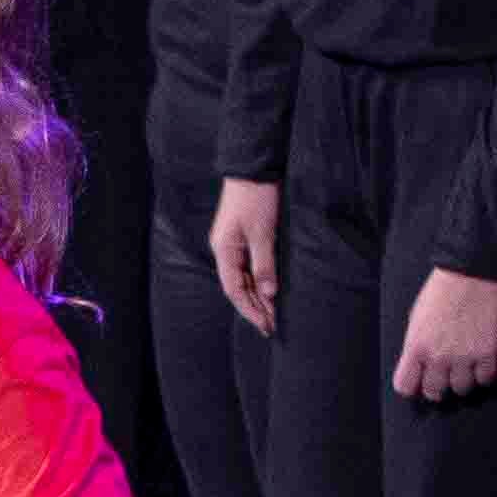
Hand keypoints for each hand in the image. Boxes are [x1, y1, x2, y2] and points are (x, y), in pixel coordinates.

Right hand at [211, 179, 281, 335]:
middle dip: (254, 308)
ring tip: (271, 315)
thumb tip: (269, 293)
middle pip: (237, 288)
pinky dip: (257, 282)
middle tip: (272, 327)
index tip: (266, 325)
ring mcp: (231, 245)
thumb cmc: (257, 198)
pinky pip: (247, 267)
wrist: (253, 169)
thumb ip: (264, 265)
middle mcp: (224, 251)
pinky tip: (267, 291)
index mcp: (224, 251)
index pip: (234, 290)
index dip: (250, 310)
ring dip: (256, 297)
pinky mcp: (241, 238)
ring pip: (242, 279)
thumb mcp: (263, 233)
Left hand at [394, 266, 496, 403]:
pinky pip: (485, 379)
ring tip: (463, 367)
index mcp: (415, 347)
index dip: (411, 386)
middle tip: (443, 376)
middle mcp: (438, 357)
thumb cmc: (441, 290)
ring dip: (461, 381)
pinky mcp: (488, 353)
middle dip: (437, 387)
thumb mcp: (416, 317)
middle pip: (434, 392)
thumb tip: (418, 364)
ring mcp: (464, 357)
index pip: (405, 386)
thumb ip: (416, 344)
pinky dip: (483, 374)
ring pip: (461, 389)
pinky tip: (480, 363)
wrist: (472, 272)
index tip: (418, 380)